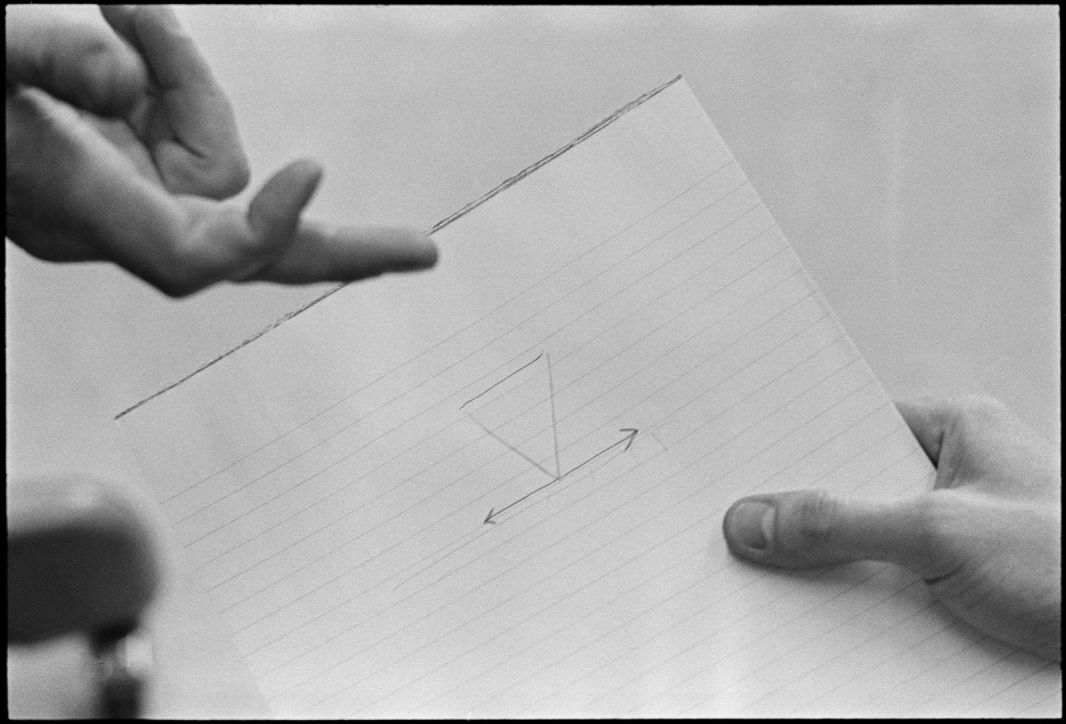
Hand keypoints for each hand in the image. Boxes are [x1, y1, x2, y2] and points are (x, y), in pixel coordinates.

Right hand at [5, 5, 436, 296]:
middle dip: (336, 250)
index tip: (312, 171)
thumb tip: (129, 75)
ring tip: (124, 11)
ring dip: (187, 80)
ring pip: (214, 159)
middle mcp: (116, 220)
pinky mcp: (132, 178)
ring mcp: (128, 203)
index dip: (263, 228)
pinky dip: (175, 81)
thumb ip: (45, 57)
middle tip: (421, 251)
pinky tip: (129, 22)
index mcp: (82, 206)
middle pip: (247, 257)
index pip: (196, 254)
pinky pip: (188, 137)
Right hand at [722, 395, 1060, 660]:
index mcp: (958, 430)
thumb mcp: (939, 534)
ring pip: (869, 537)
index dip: (796, 443)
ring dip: (836, 562)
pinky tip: (838, 614)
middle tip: (754, 532)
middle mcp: (956, 474)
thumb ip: (841, 524)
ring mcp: (958, 530)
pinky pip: (890, 579)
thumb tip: (759, 520)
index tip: (743, 467)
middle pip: (854, 485)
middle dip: (809, 513)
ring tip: (790, 579)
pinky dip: (863, 596)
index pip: (852, 422)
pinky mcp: (959, 581)